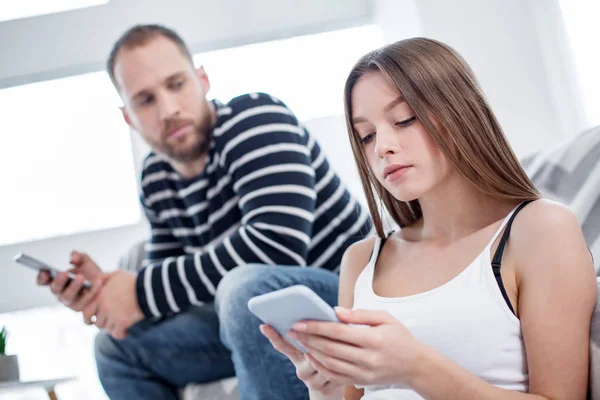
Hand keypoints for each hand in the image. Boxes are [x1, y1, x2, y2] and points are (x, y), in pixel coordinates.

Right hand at [37, 251, 105, 311]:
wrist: (105, 283)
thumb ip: (78, 256)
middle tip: (64, 273)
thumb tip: (73, 258)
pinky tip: (97, 283)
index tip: (45, 271)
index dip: (41, 277)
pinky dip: (91, 292)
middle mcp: (61, 292)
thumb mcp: (84, 260)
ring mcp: (70, 301)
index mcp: (57, 281)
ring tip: (81, 277)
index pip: (43, 281)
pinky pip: (84, 301)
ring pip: (68, 297)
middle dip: (58, 281)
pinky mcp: (81, 307)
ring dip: (73, 287)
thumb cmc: (91, 273)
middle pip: (55, 289)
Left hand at [84, 270, 143, 339]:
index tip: (92, 321)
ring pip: (107, 329)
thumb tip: (94, 282)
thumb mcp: (117, 274)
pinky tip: (126, 331)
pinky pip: (117, 334)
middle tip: (110, 323)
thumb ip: (103, 277)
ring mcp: (113, 314)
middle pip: (97, 323)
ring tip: (121, 325)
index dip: (88, 318)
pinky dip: (121, 334)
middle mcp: (104, 306)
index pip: (86, 312)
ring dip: (113, 328)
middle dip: (103, 324)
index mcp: (100, 296)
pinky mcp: (122, 322)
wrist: (149, 288)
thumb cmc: (133, 281)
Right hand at [260, 324, 343, 399]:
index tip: (264, 325)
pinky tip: (345, 365)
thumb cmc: (329, 358)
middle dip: (316, 342)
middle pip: (307, 352)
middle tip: (323, 333)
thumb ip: (318, 333)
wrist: (332, 388)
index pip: (283, 345)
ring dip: (333, 355)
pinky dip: (341, 367)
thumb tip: (325, 312)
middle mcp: (300, 369)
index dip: (273, 336)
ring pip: (322, 363)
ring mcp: (310, 381)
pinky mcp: (322, 389)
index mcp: (298, 355)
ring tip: (341, 349)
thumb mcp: (320, 346)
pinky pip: (333, 374)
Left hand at [289, 307, 423, 386]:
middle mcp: (368, 358)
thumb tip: (336, 311)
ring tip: (300, 341)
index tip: (300, 322)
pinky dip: (320, 367)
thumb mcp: (385, 319)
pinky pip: (335, 376)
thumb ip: (360, 314)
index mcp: (374, 339)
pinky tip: (312, 356)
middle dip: (308, 339)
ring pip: (330, 363)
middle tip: (292, 330)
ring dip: (312, 352)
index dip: (316, 327)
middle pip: (331, 348)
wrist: (415, 366)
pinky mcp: (361, 382)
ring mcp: (364, 373)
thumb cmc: (400, 338)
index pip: (338, 332)